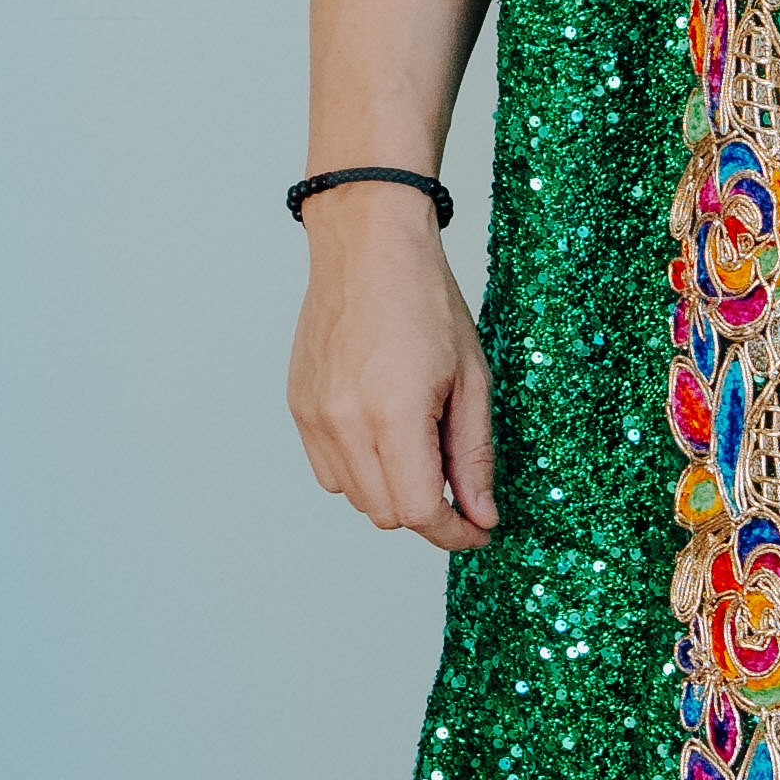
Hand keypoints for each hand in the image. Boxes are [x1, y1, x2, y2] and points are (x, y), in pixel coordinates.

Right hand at [287, 201, 495, 551]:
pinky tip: (382, 434)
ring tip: (417, 444)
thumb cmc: (425, 300)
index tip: (478, 530)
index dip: (454, 533)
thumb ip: (474, 456)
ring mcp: (314, 416)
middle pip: (386, 514)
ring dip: (390, 492)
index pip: (419, 512)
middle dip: (427, 512)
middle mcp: (344, 422)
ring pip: (354, 497)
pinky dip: (358, 471)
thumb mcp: (471, 379)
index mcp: (393, 414)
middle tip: (455, 479)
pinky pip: (327, 470)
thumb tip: (481, 515)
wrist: (367, 246)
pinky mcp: (298, 406)